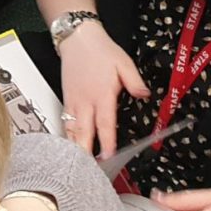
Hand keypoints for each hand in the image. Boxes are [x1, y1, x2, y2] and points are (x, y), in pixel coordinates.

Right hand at [57, 22, 148, 157]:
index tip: (109, 156)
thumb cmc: (100, 51)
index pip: (104, 123)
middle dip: (86, 153)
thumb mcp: (124, 63)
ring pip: (71, 130)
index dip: (107, 142)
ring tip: (77, 166)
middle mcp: (84, 101)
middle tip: (89, 171)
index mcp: (101, 94)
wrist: (77, 40)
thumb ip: (135, 81)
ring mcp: (73, 101)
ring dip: (75, 148)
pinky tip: (70, 146)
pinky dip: (67, 136)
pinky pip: (66, 122)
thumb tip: (144, 95)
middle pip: (83, 132)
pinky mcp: (66, 99)